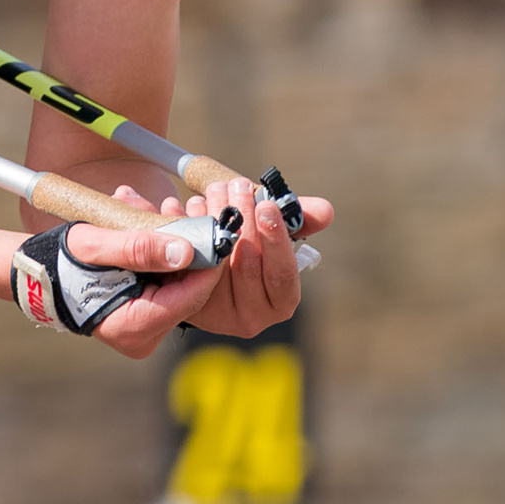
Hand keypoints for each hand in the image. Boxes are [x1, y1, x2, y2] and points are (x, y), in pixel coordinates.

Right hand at [59, 193, 226, 358]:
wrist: (36, 277)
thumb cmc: (61, 263)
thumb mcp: (95, 247)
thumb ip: (138, 248)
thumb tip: (185, 251)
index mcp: (133, 326)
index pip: (190, 296)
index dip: (208, 264)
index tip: (216, 232)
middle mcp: (143, 337)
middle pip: (188, 292)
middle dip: (189, 251)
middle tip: (184, 214)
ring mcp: (145, 331)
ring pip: (179, 287)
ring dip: (173, 250)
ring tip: (152, 214)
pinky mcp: (144, 320)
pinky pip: (166, 288)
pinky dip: (161, 258)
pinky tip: (145, 230)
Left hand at [162, 174, 334, 339]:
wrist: (206, 264)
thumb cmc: (250, 245)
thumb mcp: (274, 232)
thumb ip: (300, 220)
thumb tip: (325, 211)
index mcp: (280, 301)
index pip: (282, 274)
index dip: (276, 240)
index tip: (266, 205)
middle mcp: (252, 317)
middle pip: (246, 266)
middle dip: (241, 219)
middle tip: (235, 186)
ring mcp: (217, 315)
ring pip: (215, 263)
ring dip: (212, 220)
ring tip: (212, 191)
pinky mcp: (187, 306)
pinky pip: (185, 264)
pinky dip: (184, 230)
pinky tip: (179, 205)